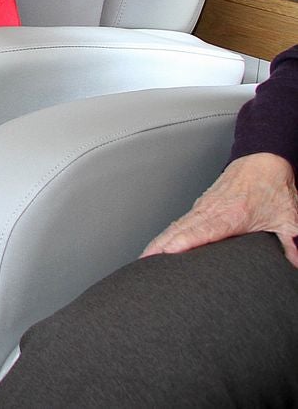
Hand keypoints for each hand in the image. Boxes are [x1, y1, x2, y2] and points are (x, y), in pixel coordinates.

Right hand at [141, 152, 297, 266]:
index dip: (182, 242)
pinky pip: (180, 221)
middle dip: (160, 246)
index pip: (201, 231)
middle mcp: (211, 210)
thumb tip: (296, 265)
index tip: (165, 252)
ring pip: (176, 225)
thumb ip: (292, 243)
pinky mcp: (202, 206)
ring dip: (160, 240)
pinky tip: (160, 244)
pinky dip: (167, 233)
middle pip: (179, 229)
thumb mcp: (290, 217)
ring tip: (145, 258)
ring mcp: (203, 206)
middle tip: (143, 264)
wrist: (263, 160)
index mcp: (231, 214)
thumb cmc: (274, 187)